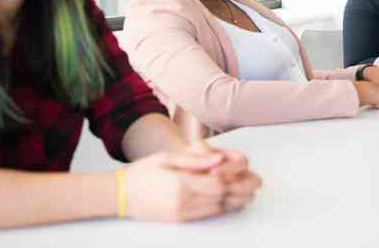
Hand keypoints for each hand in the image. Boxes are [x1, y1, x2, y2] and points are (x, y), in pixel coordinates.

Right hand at [123, 143, 260, 221]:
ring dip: (237, 201)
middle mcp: (183, 200)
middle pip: (222, 197)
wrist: (120, 196)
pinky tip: (232, 203)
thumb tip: (219, 158)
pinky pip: (207, 215)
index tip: (249, 172)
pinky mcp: (180, 220)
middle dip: (243, 190)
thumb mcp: (167, 158)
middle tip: (258, 184)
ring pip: (217, 209)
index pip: (217, 182)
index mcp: (180, 182)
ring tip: (251, 194)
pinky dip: (223, 209)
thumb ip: (195, 159)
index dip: (236, 177)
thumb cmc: (142, 172)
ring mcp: (182, 213)